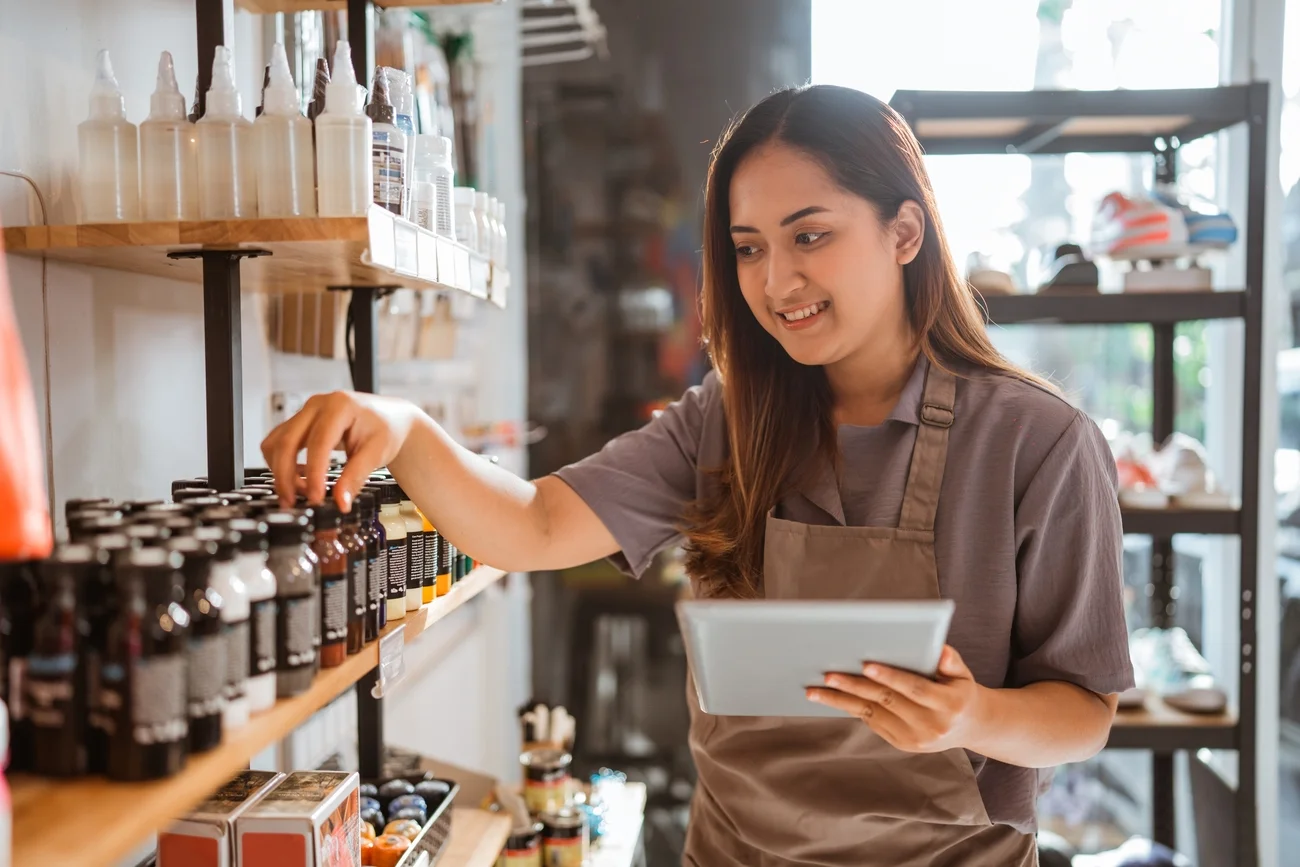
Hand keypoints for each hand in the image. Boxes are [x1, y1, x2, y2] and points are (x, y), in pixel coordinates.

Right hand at [260, 391, 422, 510]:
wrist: (389, 418)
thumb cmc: (385, 429)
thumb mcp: (377, 453)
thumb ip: (356, 477)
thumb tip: (340, 502)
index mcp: (339, 406)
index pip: (319, 442)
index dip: (314, 473)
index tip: (316, 497)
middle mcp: (317, 405)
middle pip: (287, 441)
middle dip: (285, 476)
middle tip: (292, 502)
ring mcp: (306, 413)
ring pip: (276, 442)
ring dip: (280, 470)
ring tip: (299, 492)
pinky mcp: (300, 423)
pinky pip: (279, 443)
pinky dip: (281, 463)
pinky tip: (299, 478)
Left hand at [806, 645, 985, 753]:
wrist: (969, 727)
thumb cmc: (960, 690)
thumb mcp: (963, 674)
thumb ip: (951, 661)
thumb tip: (940, 651)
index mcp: (949, 705)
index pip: (914, 688)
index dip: (890, 677)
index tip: (866, 665)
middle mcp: (931, 726)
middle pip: (887, 701)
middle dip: (855, 687)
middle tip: (828, 674)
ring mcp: (914, 739)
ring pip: (872, 714)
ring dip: (841, 701)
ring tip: (814, 690)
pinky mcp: (901, 744)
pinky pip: (872, 722)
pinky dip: (850, 708)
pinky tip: (830, 697)